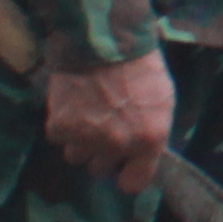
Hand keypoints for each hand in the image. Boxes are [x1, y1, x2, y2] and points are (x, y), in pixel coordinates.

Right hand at [43, 52, 175, 191]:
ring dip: (80, 140)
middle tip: (104, 127)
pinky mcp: (60, 126)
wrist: (106, 38)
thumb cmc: (141, 66)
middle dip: (101, 152)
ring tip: (87, 113)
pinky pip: (59, 138)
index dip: (127, 175)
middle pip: (100, 169)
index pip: (133, 183)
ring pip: (76, 156)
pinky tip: (72, 103)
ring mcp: (86, 138)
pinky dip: (62, 124)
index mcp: (149, 141)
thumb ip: (151, 133)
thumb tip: (141, 152)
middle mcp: (117, 145)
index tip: (124, 167)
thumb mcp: (163, 101)